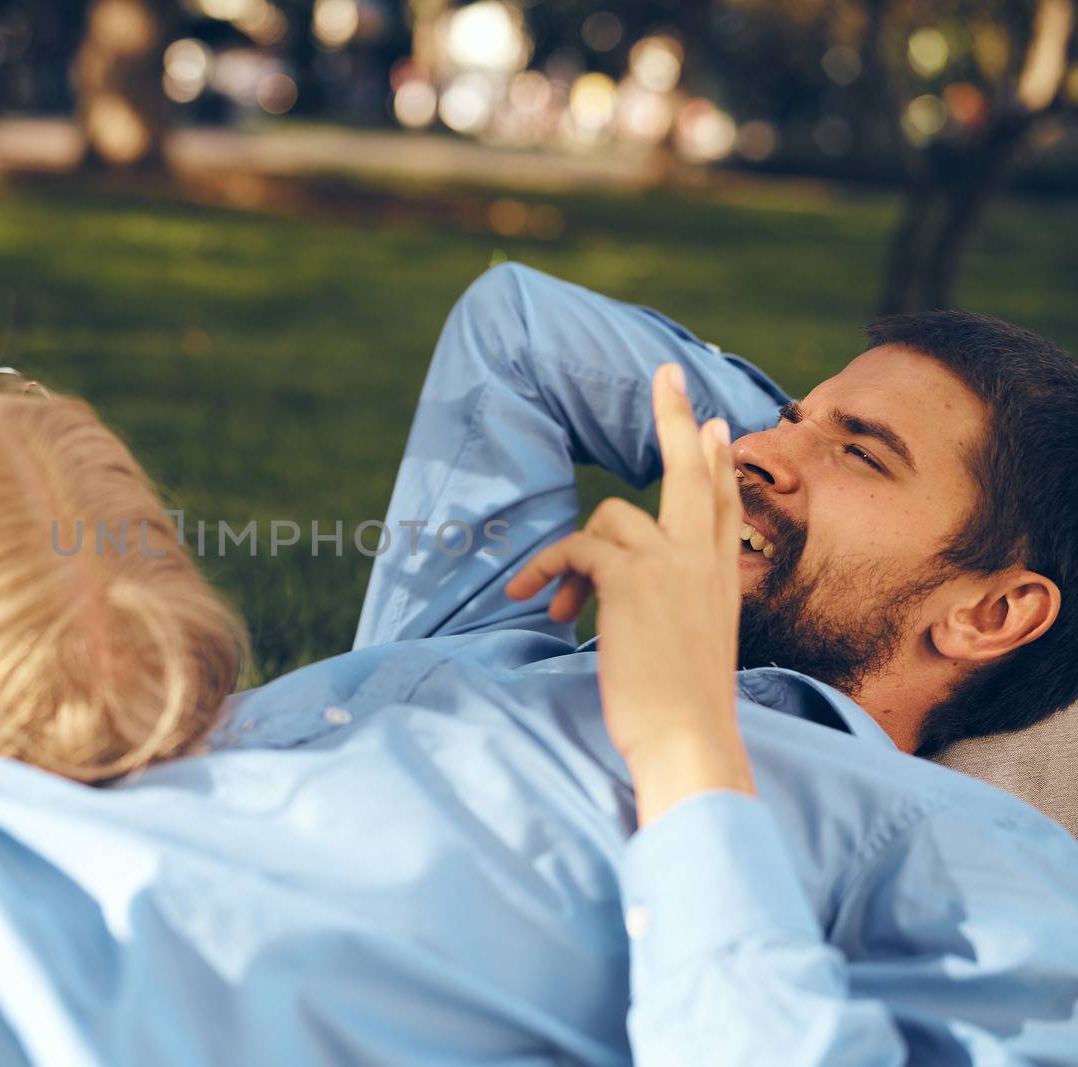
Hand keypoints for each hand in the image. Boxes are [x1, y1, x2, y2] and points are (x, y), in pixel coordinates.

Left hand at [506, 363, 752, 824]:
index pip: (721, 502)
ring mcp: (672, 564)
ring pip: (609, 517)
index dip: (714, 460)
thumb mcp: (689, 648)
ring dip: (569, 559)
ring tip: (556, 609)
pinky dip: (546, 571)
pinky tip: (533, 600)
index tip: (711, 422)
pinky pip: (577, 547)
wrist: (690, 742)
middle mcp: (704, 561)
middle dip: (676, 418)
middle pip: (693, 472)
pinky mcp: (632, 578)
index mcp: (721, 577)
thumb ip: (672, 610)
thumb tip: (625, 593)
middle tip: (667, 374)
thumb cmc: (683, 713)